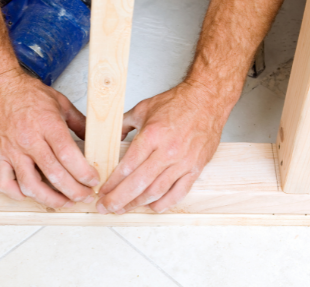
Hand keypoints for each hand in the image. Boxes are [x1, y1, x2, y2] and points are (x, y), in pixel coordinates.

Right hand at [0, 70, 99, 207]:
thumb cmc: (26, 92)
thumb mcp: (59, 102)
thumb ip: (79, 123)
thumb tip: (94, 140)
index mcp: (47, 124)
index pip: (68, 155)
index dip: (83, 172)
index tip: (94, 181)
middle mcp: (29, 140)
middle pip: (54, 174)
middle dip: (74, 190)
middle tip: (86, 196)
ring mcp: (12, 150)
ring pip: (30, 185)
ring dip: (50, 199)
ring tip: (65, 202)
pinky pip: (4, 183)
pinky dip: (17, 194)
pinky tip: (31, 195)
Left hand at [96, 81, 232, 213]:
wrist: (207, 100)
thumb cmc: (178, 103)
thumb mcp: (143, 108)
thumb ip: (123, 124)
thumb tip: (109, 137)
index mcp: (152, 135)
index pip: (127, 167)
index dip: (112, 183)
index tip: (102, 192)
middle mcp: (167, 151)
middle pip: (138, 184)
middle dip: (119, 199)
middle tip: (106, 207)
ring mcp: (183, 162)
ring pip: (156, 191)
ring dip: (137, 203)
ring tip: (123, 209)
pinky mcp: (196, 168)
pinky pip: (179, 192)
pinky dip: (164, 203)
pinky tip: (151, 206)